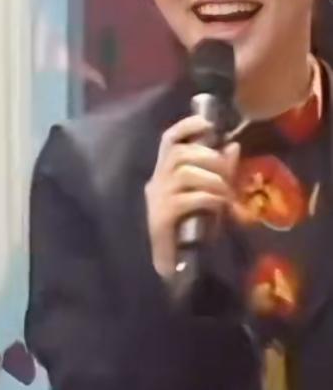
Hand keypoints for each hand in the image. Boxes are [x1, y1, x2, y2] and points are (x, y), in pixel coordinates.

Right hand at [145, 114, 240, 278]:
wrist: (174, 267)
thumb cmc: (190, 231)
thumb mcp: (209, 195)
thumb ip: (219, 172)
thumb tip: (233, 146)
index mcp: (164, 174)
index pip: (168, 140)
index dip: (186, 126)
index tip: (207, 122)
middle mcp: (156, 182)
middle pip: (179, 154)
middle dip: (209, 158)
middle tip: (228, 174)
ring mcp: (156, 199)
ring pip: (184, 172)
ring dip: (212, 180)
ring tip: (226, 194)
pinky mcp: (161, 217)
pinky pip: (188, 198)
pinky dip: (210, 198)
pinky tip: (220, 207)